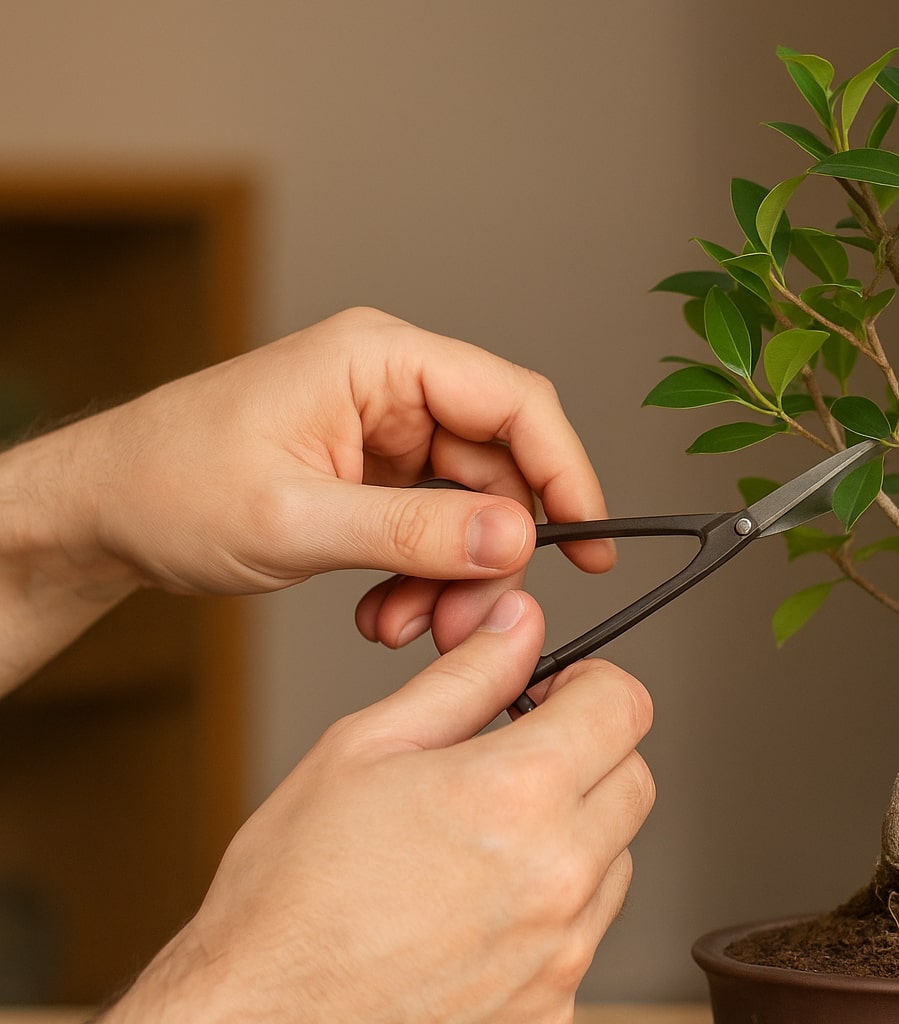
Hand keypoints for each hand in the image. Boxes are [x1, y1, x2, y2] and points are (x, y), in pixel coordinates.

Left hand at [25, 307, 614, 647]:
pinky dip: (423, 579)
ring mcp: (383, 431)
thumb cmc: (167, 488)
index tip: (590, 543)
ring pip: (472, 507)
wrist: (98, 514)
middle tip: (474, 621)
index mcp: (380, 360)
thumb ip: (415, 532)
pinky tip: (386, 615)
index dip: (567, 471)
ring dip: (454, 577)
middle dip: (494, 551)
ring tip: (407, 626)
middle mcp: (392, 386)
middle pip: (501, 464)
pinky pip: (433, 528)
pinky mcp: (372, 475)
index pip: (514, 402)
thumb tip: (518, 538)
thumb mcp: (296, 521)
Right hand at [104, 591, 654, 1022]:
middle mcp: (557, 875)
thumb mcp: (363, 751)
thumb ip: (463, 679)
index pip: (623, 705)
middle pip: (634, 779)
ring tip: (482, 850)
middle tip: (514, 765)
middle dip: (587, 757)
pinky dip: (551, 916)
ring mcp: (562, 952)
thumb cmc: (289, 898)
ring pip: (616, 859)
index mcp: (516, 793)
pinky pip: (584, 936)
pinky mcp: (554, 1008)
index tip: (556, 697)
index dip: (589, 686)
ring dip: (573, 838)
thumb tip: (518, 628)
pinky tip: (478, 916)